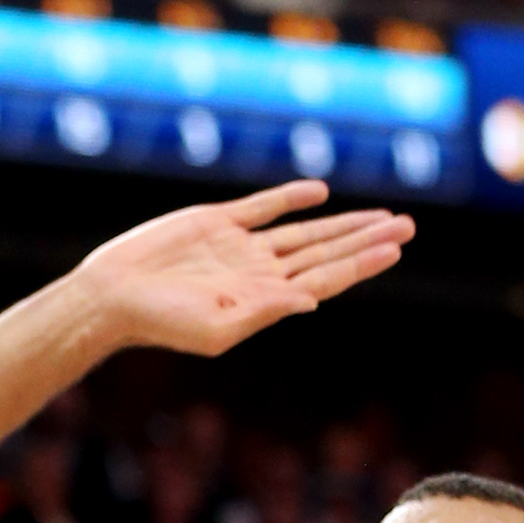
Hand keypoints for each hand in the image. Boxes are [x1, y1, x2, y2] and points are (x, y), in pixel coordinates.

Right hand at [71, 182, 412, 358]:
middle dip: (367, 241)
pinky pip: (263, 207)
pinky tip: (319, 193)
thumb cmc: (161, 324)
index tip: (395, 248)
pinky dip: (290, 198)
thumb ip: (263, 313)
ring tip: (383, 217)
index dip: (362, 263)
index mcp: (265, 301)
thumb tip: (311, 301)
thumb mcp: (216, 329)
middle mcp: (260, 275)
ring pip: (305, 232)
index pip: (326, 279)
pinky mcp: (217, 224)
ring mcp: (241, 248)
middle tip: (408, 227)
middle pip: (326, 254)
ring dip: (343, 223)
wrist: (115, 295)